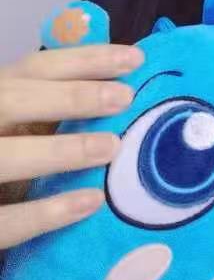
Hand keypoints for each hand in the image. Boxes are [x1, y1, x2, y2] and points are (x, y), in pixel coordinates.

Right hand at [0, 44, 143, 248]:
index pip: (33, 68)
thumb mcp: (19, 125)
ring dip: (62, 150)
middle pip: (12, 100)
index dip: (84, 60)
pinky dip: (47, 212)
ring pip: (5, 157)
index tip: (135, 59)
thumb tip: (119, 92)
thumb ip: (50, 110)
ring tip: (112, 147)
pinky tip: (92, 200)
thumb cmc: (6, 159)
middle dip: (71, 97)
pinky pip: (5, 220)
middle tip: (125, 98)